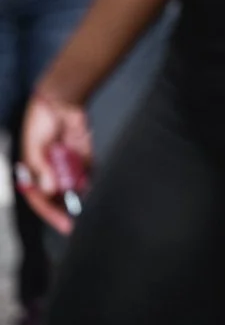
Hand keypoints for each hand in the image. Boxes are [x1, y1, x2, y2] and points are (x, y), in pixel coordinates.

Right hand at [18, 89, 92, 234]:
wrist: (59, 100)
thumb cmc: (40, 122)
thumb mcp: (33, 147)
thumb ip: (41, 169)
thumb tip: (49, 190)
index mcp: (33, 171)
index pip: (39, 198)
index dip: (49, 213)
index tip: (63, 224)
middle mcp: (50, 170)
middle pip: (57, 196)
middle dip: (64, 208)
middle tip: (74, 221)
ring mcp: (66, 164)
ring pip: (73, 186)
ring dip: (78, 194)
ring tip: (83, 203)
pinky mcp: (81, 155)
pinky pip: (87, 171)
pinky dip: (89, 178)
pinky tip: (90, 184)